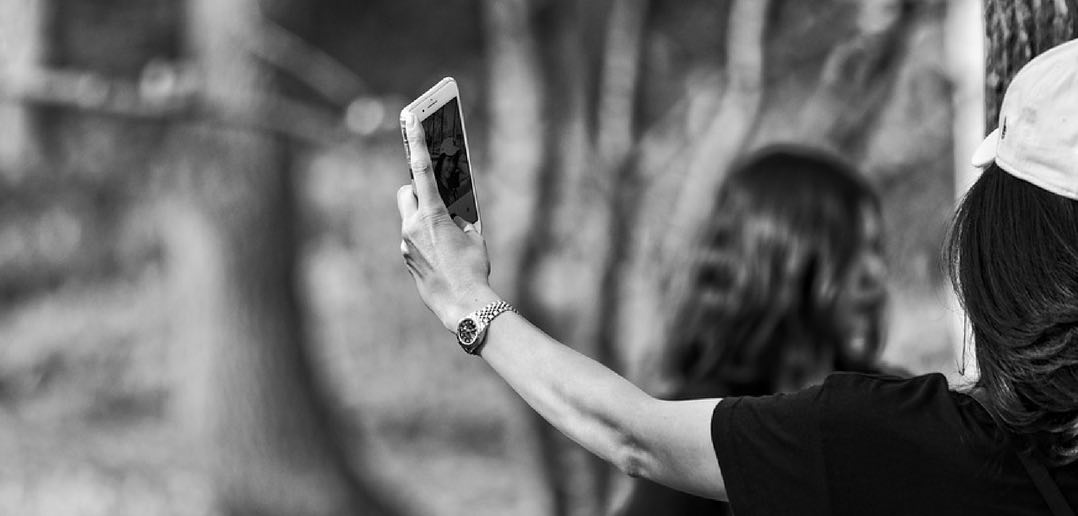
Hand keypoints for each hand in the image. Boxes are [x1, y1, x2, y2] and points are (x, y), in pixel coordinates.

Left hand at [396, 112, 496, 331]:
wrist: (463, 305)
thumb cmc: (474, 269)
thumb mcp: (474, 235)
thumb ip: (462, 216)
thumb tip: (456, 205)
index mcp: (432, 215)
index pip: (421, 169)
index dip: (415, 141)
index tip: (410, 118)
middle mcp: (412, 226)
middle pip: (407, 193)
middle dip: (418, 191)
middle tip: (436, 198)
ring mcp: (405, 244)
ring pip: (409, 218)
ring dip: (423, 219)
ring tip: (445, 236)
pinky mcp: (406, 259)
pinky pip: (411, 240)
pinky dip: (424, 240)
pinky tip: (442, 255)